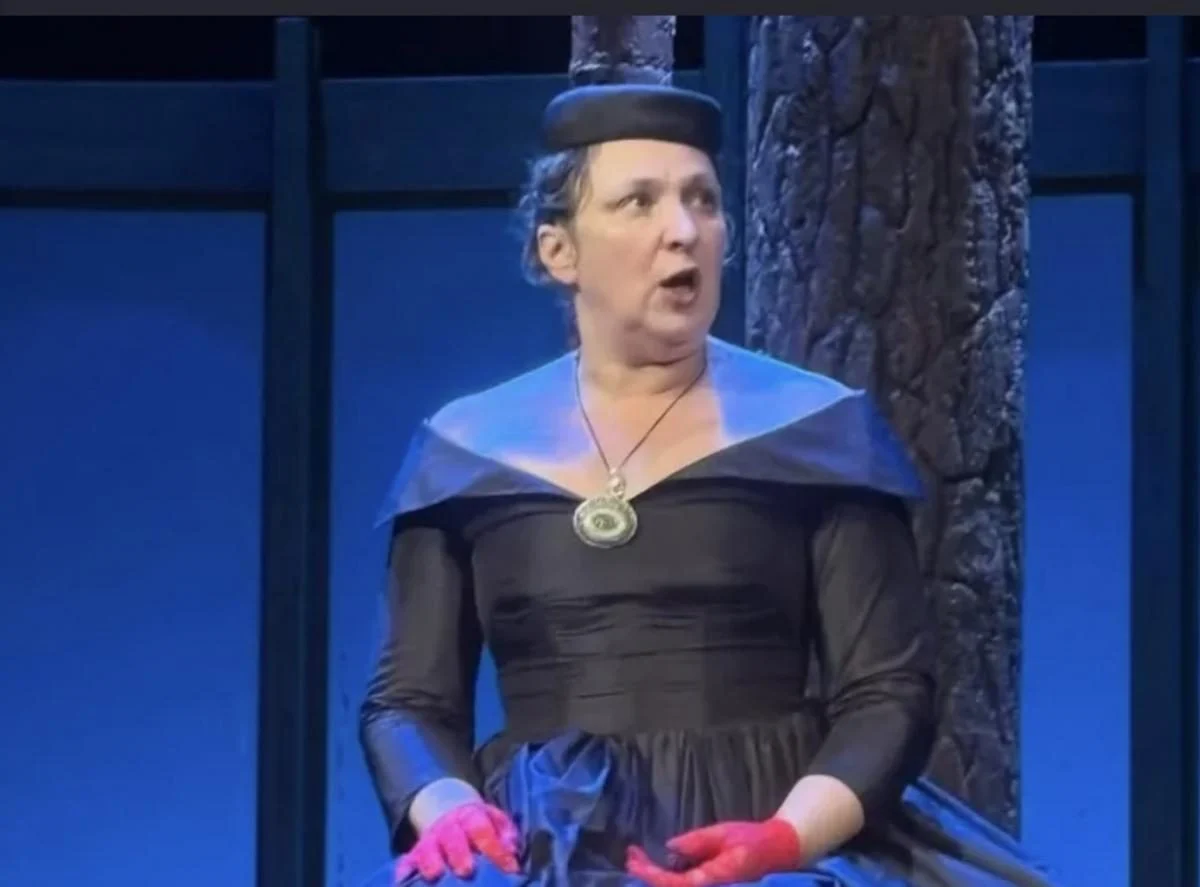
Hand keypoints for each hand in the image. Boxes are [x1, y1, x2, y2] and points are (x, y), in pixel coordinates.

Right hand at [395, 801, 520, 882]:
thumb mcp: (494, 818)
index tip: (508, 867)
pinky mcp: (415, 852)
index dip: (495, 847)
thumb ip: (505, 832)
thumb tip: (512, 849)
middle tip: (467, 871)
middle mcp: (448, 826)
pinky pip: (407, 860)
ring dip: (430, 862)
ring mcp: (430, 839)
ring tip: (435, 876)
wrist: (446, 807)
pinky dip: (404, 869)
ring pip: (427, 849)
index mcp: (470, 816)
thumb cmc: (476, 822)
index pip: (482, 828)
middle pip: (452, 837)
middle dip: (459, 853)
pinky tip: (402, 879)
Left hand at [625, 818, 802, 886]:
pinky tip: (654, 865)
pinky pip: (685, 885)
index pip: (676, 884)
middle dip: (648, 875)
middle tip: (631, 855)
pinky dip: (667, 877)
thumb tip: (670, 846)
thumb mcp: (723, 834)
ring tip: (637, 858)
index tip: (634, 860)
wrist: (779, 851)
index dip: (652, 875)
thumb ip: (697, 842)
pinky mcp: (711, 885)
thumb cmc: (753, 839)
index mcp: (716, 878)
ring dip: (655, 877)